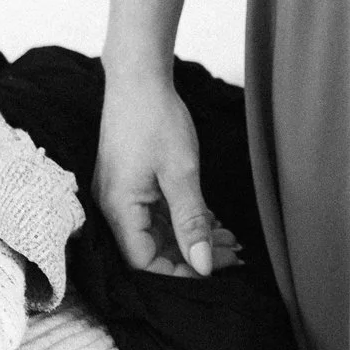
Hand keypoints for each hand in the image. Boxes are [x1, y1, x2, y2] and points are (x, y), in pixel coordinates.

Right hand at [93, 72, 241, 277]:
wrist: (139, 78)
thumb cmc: (155, 119)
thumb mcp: (181, 172)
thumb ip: (191, 221)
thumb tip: (202, 266)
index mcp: (120, 210)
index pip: (145, 261)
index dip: (179, 271)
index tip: (214, 269)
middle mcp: (116, 208)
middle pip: (153, 248)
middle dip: (193, 254)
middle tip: (232, 255)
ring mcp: (124, 195)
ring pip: (159, 231)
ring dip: (193, 236)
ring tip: (230, 239)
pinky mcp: (133, 183)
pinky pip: (159, 213)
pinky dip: (185, 219)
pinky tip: (213, 221)